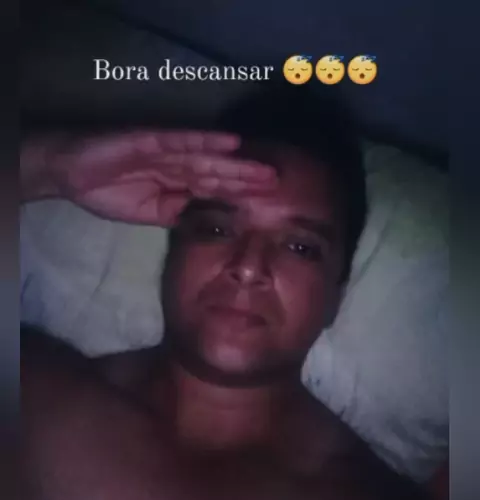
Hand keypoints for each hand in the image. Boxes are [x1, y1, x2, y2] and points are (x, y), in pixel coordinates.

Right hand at [44, 130, 276, 225]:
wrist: (72, 172)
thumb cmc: (109, 191)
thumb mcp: (150, 214)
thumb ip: (177, 215)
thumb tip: (203, 223)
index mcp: (180, 183)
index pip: (216, 190)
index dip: (241, 195)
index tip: (269, 204)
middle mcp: (180, 164)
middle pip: (220, 173)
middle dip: (248, 179)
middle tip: (279, 184)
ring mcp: (168, 151)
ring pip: (209, 158)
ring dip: (237, 164)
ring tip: (264, 170)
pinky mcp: (152, 139)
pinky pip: (183, 141)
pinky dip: (207, 142)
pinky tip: (231, 144)